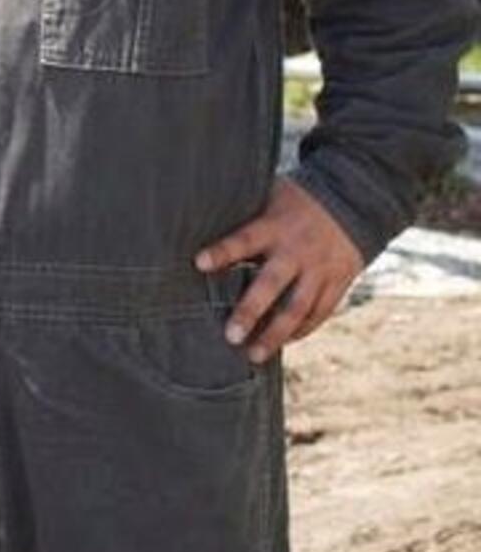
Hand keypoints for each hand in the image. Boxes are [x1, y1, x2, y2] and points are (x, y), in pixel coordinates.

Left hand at [194, 177, 365, 363]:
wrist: (352, 202)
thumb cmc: (297, 200)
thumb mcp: (270, 196)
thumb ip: (246, 215)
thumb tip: (201, 219)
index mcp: (275, 225)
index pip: (244, 239)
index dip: (222, 251)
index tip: (198, 263)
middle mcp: (297, 251)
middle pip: (271, 285)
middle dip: (250, 311)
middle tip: (230, 335)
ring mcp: (320, 270)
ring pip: (297, 309)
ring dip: (275, 335)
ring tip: (254, 355)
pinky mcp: (337, 284)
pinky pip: (319, 313)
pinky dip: (301, 331)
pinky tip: (283, 342)